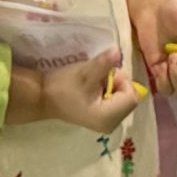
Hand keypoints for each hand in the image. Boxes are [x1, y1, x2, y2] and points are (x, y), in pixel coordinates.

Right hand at [23, 49, 150, 131]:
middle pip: (130, 98)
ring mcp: (108, 123)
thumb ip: (104, 63)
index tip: (103, 75)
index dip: (121, 81)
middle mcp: (111, 125)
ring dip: (113, 86)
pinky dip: (109, 92)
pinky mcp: (103, 119)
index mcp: (108, 118)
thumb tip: (119, 51)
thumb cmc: (63, 86)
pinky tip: (94, 90)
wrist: (44, 97)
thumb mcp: (85, 72)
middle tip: (98, 78)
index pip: (131, 96)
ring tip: (94, 83)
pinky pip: (117, 102)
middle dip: (118, 83)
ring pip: (124, 99)